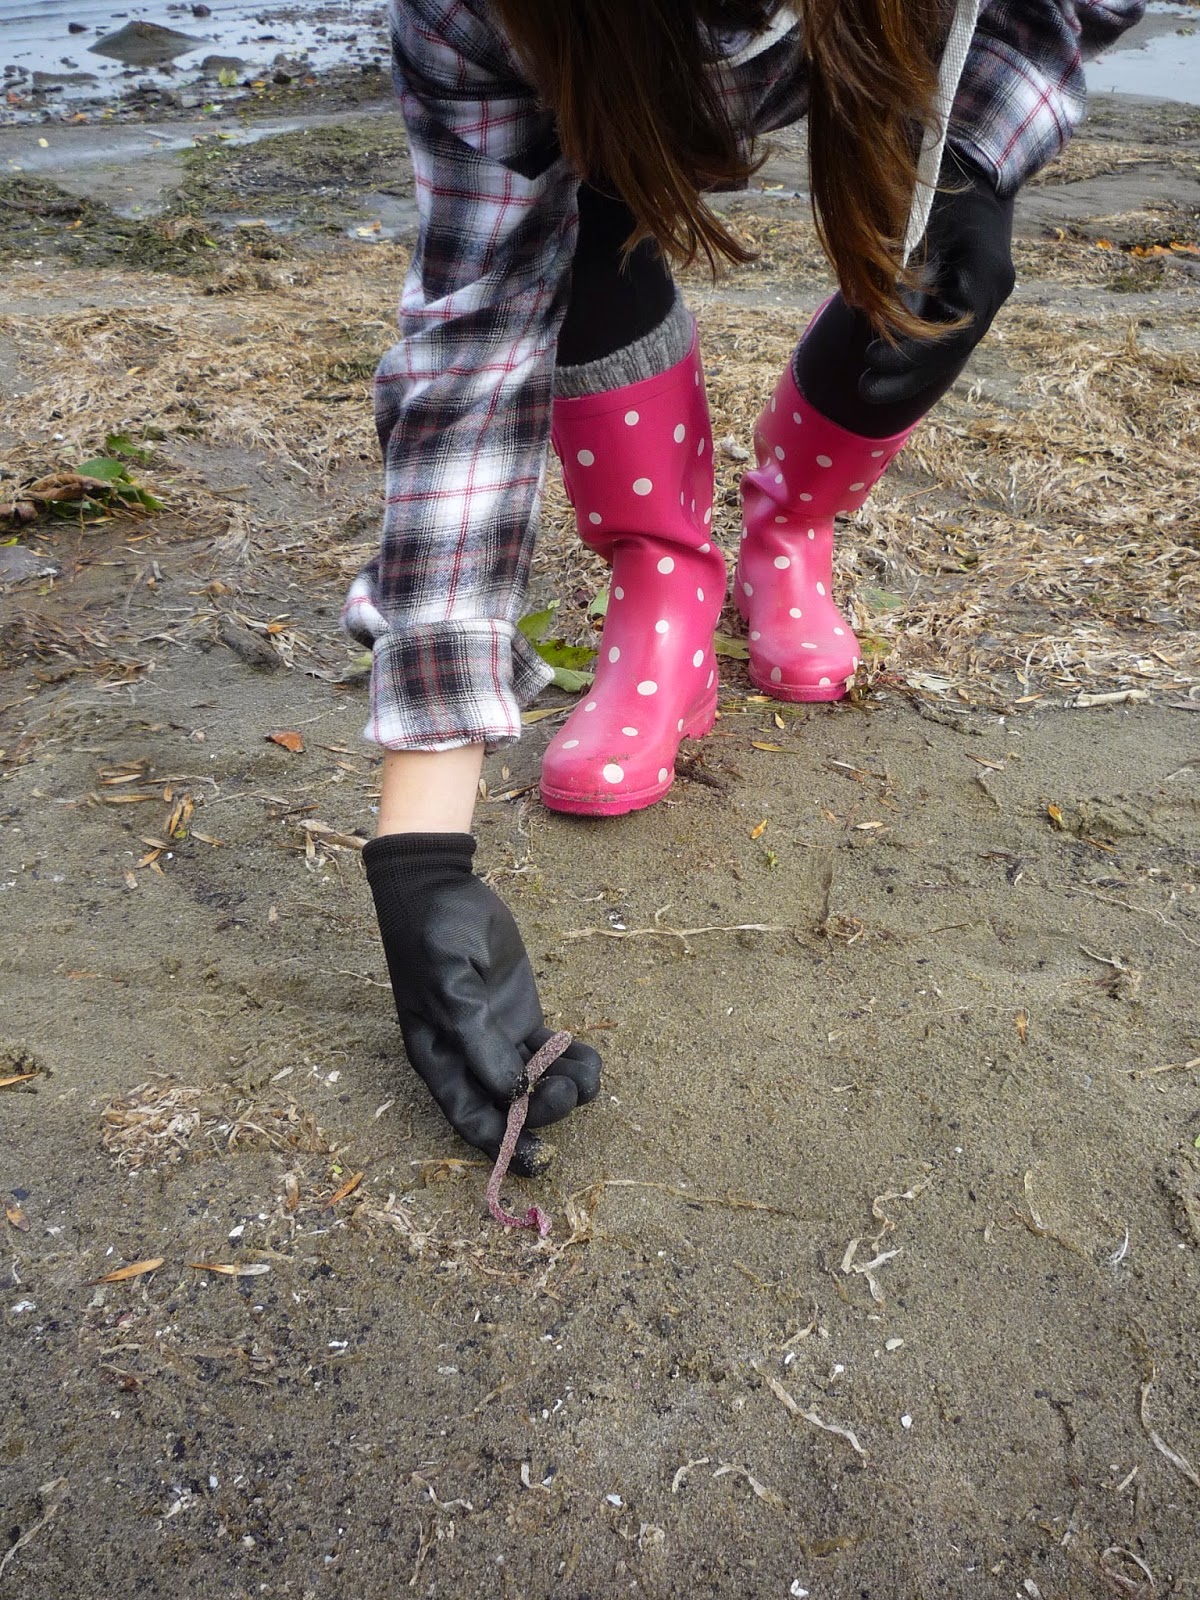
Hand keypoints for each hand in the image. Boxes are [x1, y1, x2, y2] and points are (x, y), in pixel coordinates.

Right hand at [363, 832, 601, 1173]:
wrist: (441, 888)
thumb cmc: (434, 937)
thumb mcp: (451, 985)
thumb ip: (479, 1039)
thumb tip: (511, 1093)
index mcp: (440, 1059)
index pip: (471, 1117)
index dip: (505, 1144)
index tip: (541, 1161)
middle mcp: (468, 1058)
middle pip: (510, 1106)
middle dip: (542, 1110)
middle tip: (567, 1092)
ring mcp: (497, 1038)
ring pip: (535, 1083)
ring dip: (564, 1090)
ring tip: (587, 1077)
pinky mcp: (520, 1016)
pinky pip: (550, 1052)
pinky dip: (572, 1062)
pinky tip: (592, 1060)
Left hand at [861, 148, 1015, 405]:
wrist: (982, 157)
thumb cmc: (943, 175)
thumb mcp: (912, 212)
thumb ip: (888, 257)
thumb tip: (855, 300)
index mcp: (984, 270)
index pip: (952, 333)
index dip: (911, 355)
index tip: (869, 356)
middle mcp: (994, 288)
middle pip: (953, 352)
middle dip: (907, 376)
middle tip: (863, 389)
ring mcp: (989, 293)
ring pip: (952, 349)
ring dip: (911, 371)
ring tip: (869, 385)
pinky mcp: (976, 293)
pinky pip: (949, 333)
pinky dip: (921, 351)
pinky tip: (891, 364)